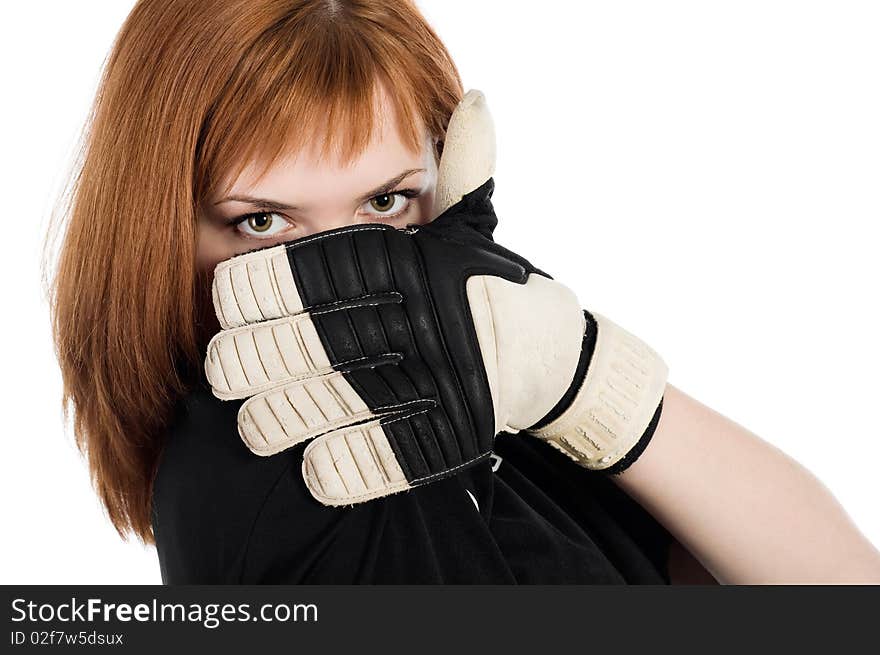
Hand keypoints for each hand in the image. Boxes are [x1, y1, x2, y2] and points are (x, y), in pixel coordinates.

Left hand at [203, 91, 667, 504]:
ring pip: (302, 413)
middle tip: (233, 372)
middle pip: (276, 351)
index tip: (233, 309)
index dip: (240, 296)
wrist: (550, 359)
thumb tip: (475, 103)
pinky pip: (350, 465)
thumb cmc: (485, 288)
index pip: (280, 275)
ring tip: (261, 426)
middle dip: (238, 367)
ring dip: (268, 424)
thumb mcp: (471, 225)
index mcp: (392, 266)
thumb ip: (461, 167)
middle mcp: (396, 323)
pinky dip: (323, 470)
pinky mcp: (431, 444)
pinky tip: (313, 463)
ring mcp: (414, 388)